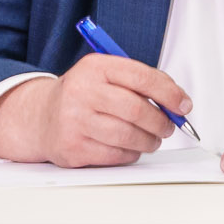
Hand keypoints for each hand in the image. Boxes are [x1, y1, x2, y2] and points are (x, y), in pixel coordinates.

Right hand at [0, 53, 192, 166]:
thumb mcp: (106, 75)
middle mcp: (82, 91)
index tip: (183, 105)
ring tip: (151, 139)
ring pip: (128, 136)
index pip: (142, 77)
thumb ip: (140, 83)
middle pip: (137, 110)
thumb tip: (178, 102)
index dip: (170, 94)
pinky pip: (116, 156)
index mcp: (96, 67)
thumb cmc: (82, 96)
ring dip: (149, 142)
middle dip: (162, 123)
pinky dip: (131, 154)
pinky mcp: (73, 148)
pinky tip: (129, 147)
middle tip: (168, 127)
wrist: (40, 117)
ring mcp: (75, 121)